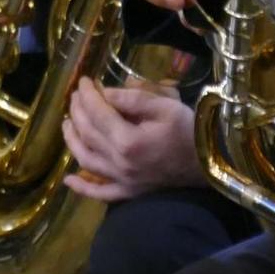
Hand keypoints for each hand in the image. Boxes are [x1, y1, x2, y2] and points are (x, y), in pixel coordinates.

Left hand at [61, 78, 203, 201]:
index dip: (88, 95)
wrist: (207, 163)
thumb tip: (106, 94)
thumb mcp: (166, 106)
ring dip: (72, 141)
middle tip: (76, 95)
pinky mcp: (128, 191)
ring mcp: (122, 180)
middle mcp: (119, 162)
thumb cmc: (188, 131)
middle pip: (88, 134)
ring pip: (86, 160)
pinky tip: (68, 181)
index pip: (98, 112)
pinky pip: (100, 193)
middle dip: (78, 111)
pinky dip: (82, 188)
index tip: (84, 80)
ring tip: (67, 123)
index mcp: (128, 140)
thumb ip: (134, 99)